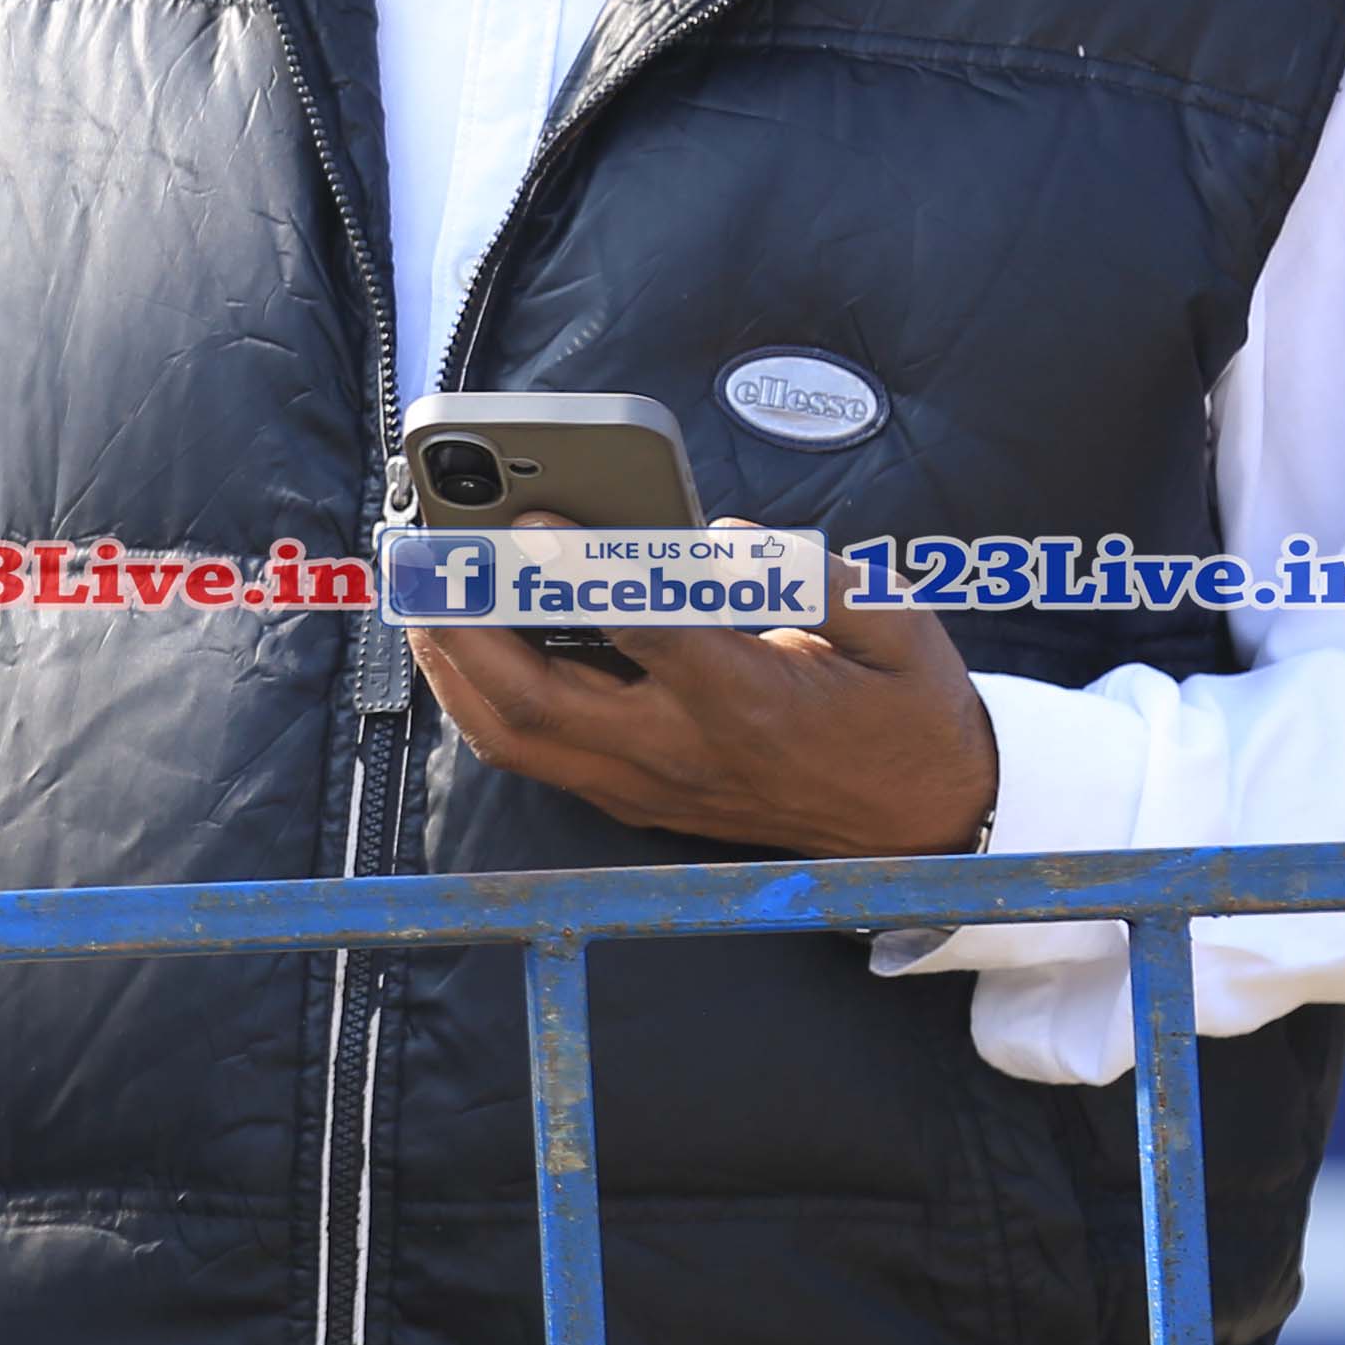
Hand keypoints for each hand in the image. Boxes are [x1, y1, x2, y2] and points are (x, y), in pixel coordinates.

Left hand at [407, 518, 997, 856]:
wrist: (925, 822)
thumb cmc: (905, 712)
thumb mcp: (892, 625)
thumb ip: (805, 572)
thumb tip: (715, 536)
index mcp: (748, 702)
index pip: (643, 631)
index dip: (577, 575)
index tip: (526, 522)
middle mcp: (683, 754)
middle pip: (540, 701)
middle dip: (465, 630)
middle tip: (420, 559)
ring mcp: (651, 787)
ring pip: (520, 741)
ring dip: (455, 671)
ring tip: (419, 599)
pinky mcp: (638, 801)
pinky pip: (536, 757)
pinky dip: (485, 704)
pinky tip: (463, 651)